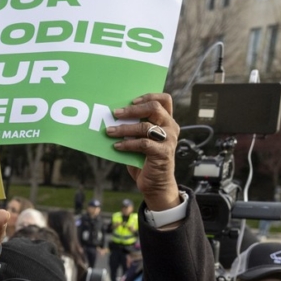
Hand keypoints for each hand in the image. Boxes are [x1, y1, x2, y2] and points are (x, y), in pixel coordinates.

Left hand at [105, 93, 180, 211]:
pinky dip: (127, 144)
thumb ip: (134, 128)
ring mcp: (169, 140)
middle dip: (132, 110)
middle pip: (154, 108)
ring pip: (145, 127)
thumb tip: (113, 117)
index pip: (164, 99)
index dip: (149, 96)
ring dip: (124, 128)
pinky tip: (116, 146)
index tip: (132, 101)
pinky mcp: (163, 152)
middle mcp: (171, 127)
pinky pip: (143, 144)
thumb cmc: (145, 160)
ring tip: (109, 131)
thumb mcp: (141, 140)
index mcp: (167, 120)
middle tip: (115, 113)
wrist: (156, 184)